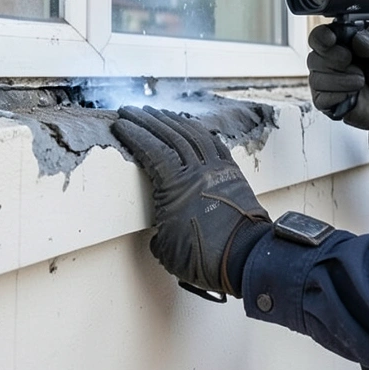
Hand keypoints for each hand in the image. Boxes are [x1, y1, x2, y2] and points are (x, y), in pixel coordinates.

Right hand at [112, 106, 268, 298]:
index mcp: (178, 185)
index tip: (121, 124)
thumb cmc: (205, 257)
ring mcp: (218, 169)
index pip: (152, 149)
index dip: (135, 134)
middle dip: (148, 120)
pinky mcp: (233, 173)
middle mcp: (198, 170)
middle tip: (132, 111)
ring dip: (173, 121)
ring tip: (158, 113)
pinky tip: (191, 127)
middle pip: (171, 134)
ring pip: (193, 134)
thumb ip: (158, 231)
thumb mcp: (166, 249)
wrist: (247, 258)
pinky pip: (214, 143)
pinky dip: (200, 131)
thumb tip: (161, 231)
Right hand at [307, 23, 368, 138]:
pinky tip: (353, 95)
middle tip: (353, 62)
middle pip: (314, 58)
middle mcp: (328, 61)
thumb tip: (358, 40)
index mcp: (340, 42)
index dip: (321, 38)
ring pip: (317, 79)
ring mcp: (324, 83)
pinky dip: (340, 96)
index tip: (332, 40)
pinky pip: (321, 99)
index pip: (318, 36)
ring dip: (343, 80)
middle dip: (337, 60)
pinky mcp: (325, 103)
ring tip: (360, 80)